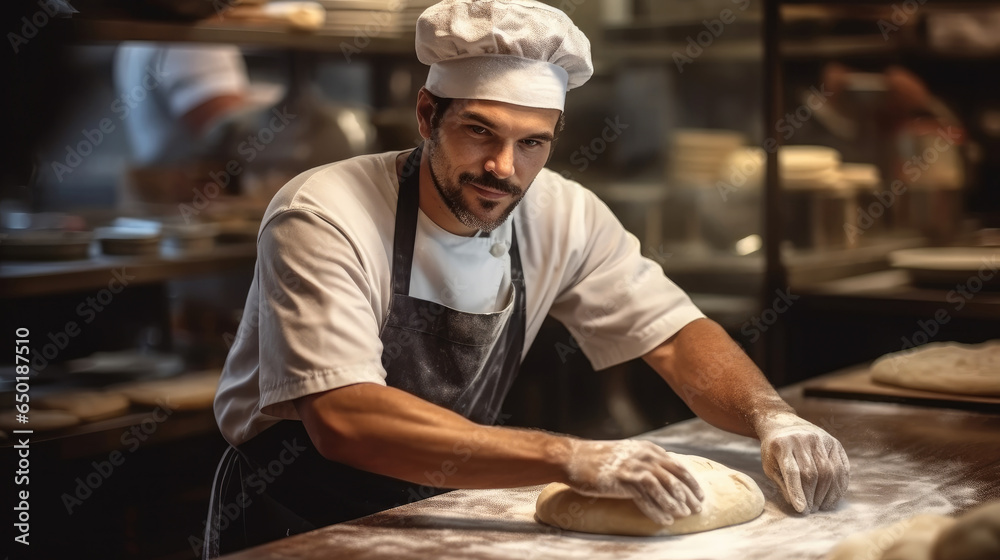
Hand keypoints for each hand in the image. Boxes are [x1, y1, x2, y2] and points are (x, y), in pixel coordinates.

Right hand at [564, 439, 703, 525]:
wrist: (574, 458)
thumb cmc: (600, 459)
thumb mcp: (628, 454)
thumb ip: (646, 461)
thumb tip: (664, 475)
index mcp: (647, 449)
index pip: (677, 465)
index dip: (690, 481)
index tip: (699, 494)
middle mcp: (643, 456)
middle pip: (674, 477)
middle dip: (688, 494)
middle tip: (698, 509)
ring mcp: (633, 467)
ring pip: (663, 487)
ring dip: (676, 504)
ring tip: (684, 515)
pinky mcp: (623, 480)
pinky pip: (646, 498)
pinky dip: (657, 511)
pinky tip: (665, 520)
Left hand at [758, 412, 849, 512]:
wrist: (784, 424)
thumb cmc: (775, 450)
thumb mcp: (770, 465)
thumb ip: (783, 484)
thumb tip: (799, 506)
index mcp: (782, 444)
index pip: (792, 471)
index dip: (797, 492)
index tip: (802, 510)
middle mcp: (803, 439)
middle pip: (812, 473)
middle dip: (813, 496)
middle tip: (811, 510)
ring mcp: (821, 439)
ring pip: (829, 471)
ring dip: (827, 494)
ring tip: (822, 506)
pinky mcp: (834, 442)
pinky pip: (841, 467)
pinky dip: (840, 485)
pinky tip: (834, 496)